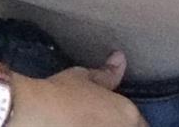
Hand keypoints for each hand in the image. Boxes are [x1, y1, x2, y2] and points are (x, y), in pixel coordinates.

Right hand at [13, 51, 148, 126]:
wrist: (36, 116)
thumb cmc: (62, 93)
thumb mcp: (84, 78)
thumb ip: (107, 74)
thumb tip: (120, 59)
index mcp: (128, 115)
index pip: (142, 125)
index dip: (133, 122)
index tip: (120, 119)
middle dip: (124, 126)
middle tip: (104, 120)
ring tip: (91, 123)